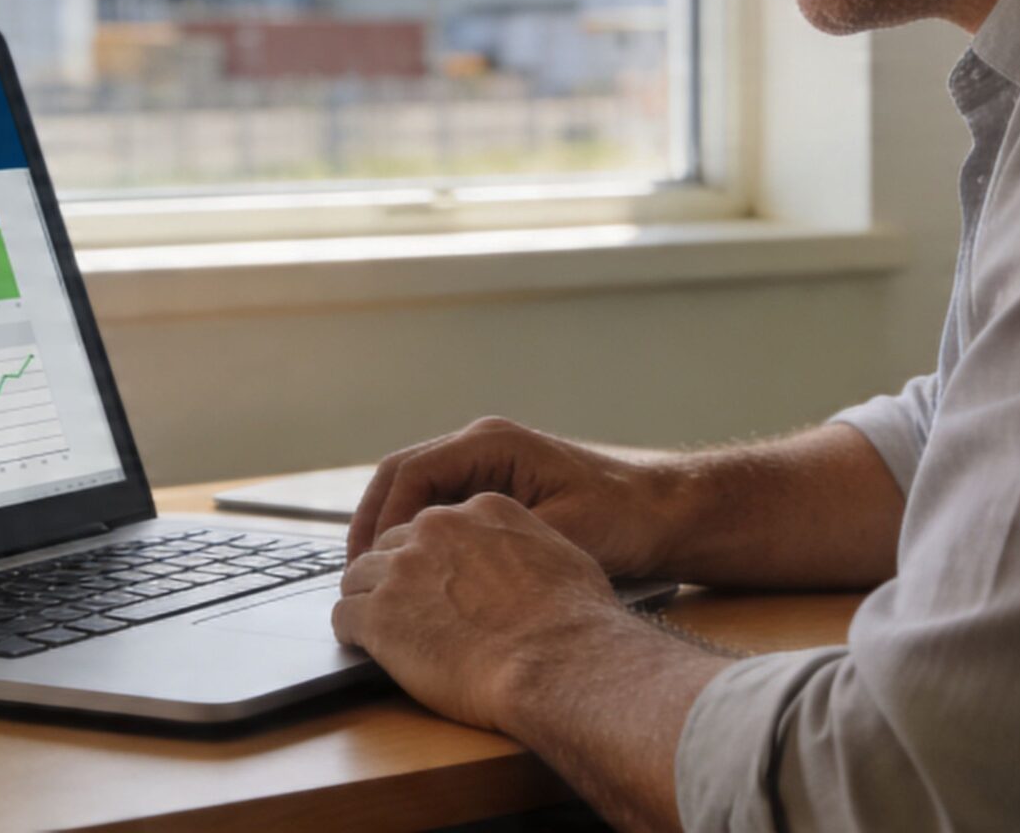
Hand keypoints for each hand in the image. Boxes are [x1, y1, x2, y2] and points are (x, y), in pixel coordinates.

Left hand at [331, 491, 626, 731]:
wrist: (558, 662)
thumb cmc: (575, 621)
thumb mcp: (562, 557)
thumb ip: (529, 546)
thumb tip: (525, 562)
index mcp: (479, 510)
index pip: (433, 524)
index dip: (428, 556)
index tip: (428, 579)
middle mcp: (435, 529)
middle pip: (389, 546)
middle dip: (393, 576)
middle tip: (400, 607)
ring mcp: (402, 569)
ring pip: (358, 577)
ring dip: (366, 601)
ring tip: (375, 629)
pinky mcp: (379, 614)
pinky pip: (343, 616)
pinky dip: (351, 632)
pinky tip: (363, 646)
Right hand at [348, 416, 681, 577]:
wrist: (665, 511)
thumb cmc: (623, 518)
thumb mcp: (560, 532)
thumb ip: (501, 544)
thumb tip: (445, 569)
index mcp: (490, 444)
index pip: (410, 472)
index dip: (381, 519)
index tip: (369, 563)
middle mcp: (481, 444)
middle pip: (400, 475)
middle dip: (372, 522)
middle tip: (354, 572)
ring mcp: (486, 463)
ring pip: (414, 488)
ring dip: (390, 527)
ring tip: (372, 575)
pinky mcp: (495, 485)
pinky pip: (438, 502)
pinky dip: (417, 532)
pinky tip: (413, 570)